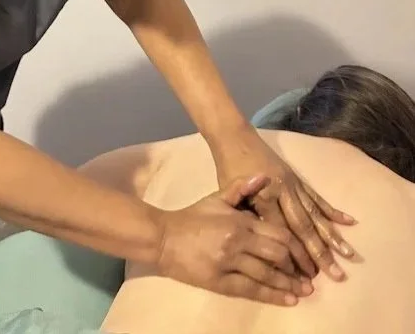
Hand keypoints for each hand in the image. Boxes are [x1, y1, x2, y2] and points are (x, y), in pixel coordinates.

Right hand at [157, 174, 313, 305]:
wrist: (164, 238)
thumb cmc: (193, 217)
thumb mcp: (217, 198)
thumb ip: (241, 188)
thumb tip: (264, 175)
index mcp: (240, 220)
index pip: (278, 233)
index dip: (297, 247)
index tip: (308, 256)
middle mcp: (238, 241)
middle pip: (277, 255)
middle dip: (297, 267)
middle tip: (310, 277)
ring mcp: (229, 262)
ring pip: (267, 275)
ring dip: (289, 285)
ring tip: (304, 292)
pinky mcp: (219, 281)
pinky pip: (251, 290)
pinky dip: (272, 295)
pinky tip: (287, 300)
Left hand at [215, 129, 356, 280]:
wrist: (236, 139)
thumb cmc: (229, 170)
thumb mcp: (232, 196)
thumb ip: (248, 219)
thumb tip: (264, 246)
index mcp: (264, 198)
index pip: (281, 233)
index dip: (292, 257)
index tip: (304, 278)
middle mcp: (283, 193)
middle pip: (303, 228)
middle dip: (320, 253)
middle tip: (336, 275)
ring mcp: (294, 186)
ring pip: (315, 215)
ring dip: (332, 236)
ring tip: (348, 254)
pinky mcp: (299, 180)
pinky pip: (318, 198)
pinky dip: (333, 211)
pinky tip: (349, 222)